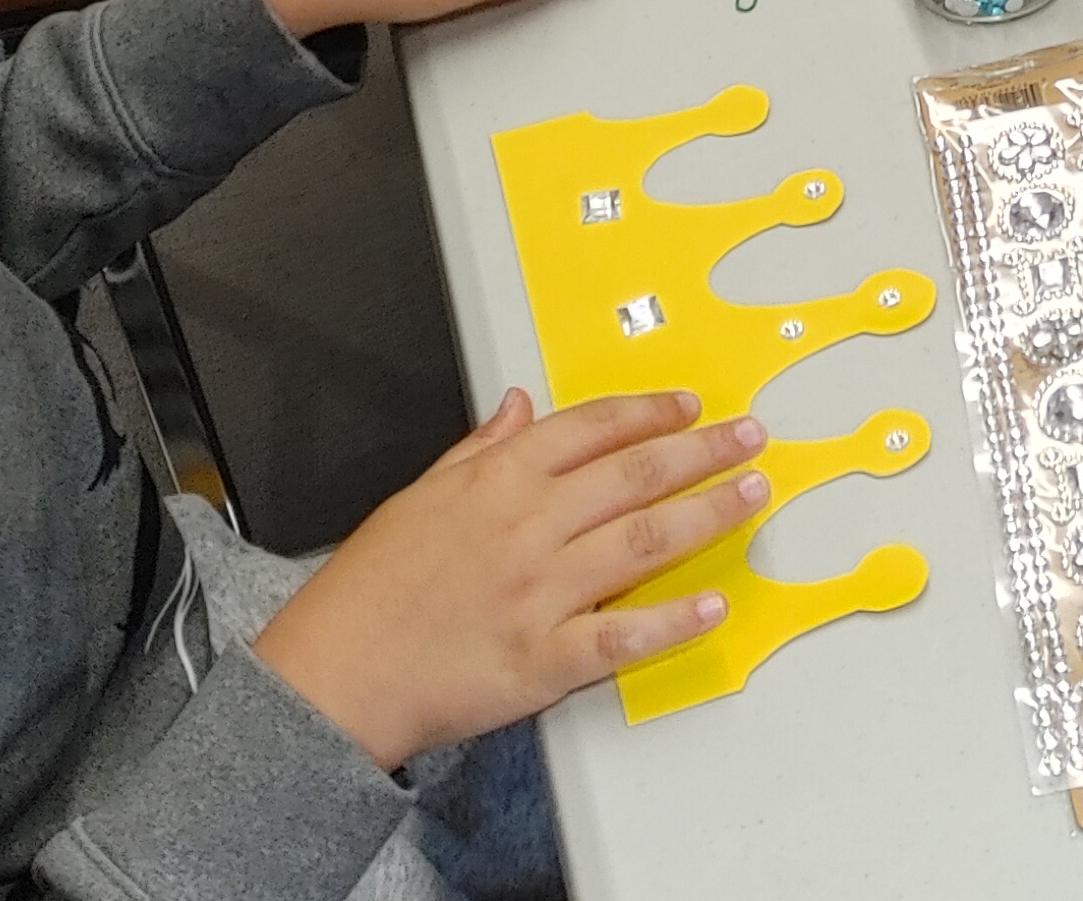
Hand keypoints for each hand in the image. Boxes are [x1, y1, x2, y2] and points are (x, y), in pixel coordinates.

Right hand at [255, 389, 769, 768]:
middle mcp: (525, 528)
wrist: (332, 678)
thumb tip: (520, 405)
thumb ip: (478, 449)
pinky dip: (672, 620)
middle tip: (748, 437)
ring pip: (643, 542)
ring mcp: (538, 594)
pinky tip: (711, 603)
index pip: (592, 428)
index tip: (689, 405)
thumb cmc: (367, 592)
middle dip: (702, 451)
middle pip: (634, 475)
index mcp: (494, 481)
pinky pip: (623, 635)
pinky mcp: (543, 660)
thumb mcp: (416, 496)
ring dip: (706, 514)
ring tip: (750, 495)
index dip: (649, 412)